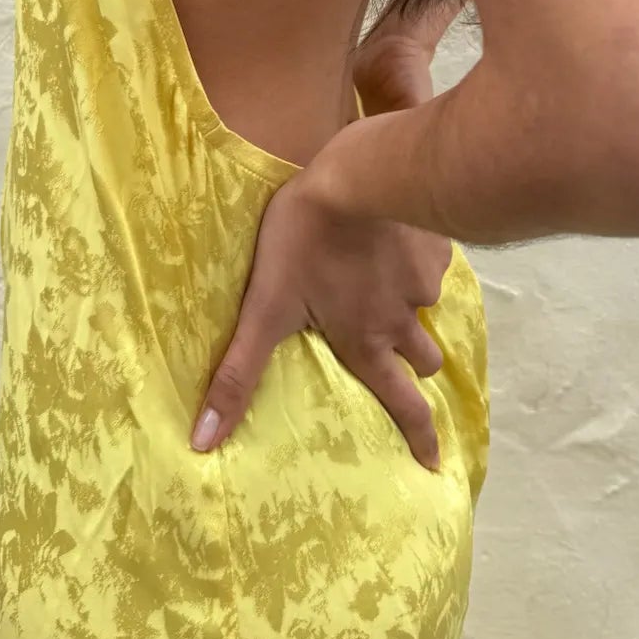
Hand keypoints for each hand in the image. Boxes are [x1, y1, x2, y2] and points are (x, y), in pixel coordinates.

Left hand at [191, 70, 453, 470]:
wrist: (361, 175)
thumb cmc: (306, 241)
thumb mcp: (264, 308)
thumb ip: (238, 373)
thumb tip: (203, 442)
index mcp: (366, 342)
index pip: (402, 404)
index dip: (419, 438)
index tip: (434, 464)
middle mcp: (402, 320)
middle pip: (426, 360)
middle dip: (416, 367)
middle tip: (402, 358)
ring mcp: (425, 281)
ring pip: (428, 308)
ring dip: (412, 307)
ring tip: (389, 284)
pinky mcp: (435, 243)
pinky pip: (434, 262)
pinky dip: (418, 260)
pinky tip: (396, 236)